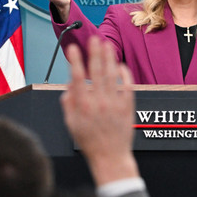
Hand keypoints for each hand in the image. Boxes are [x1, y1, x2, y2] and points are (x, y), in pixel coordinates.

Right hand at [60, 36, 137, 184]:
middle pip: (96, 72)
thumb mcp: (71, 125)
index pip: (77, 79)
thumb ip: (68, 104)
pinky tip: (120, 65)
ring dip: (109, 58)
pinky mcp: (127, 107)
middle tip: (94, 39)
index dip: (75, 62)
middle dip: (94, 53)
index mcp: (82, 107)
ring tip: (107, 44)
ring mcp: (114, 104)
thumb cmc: (90, 142)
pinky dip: (124, 74)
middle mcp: (99, 103)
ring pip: (111, 76)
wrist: (110, 157)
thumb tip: (69, 85)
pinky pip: (127, 86)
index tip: (72, 48)